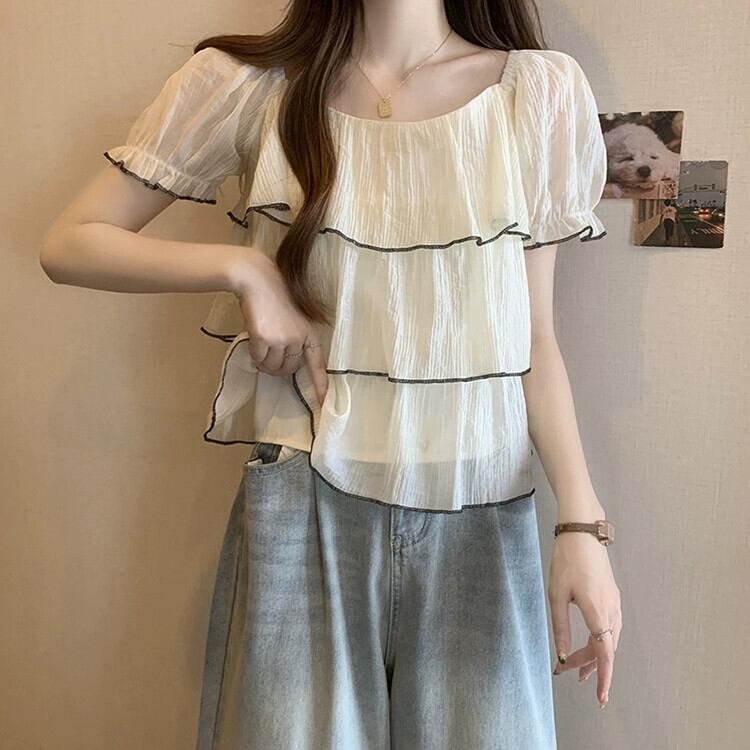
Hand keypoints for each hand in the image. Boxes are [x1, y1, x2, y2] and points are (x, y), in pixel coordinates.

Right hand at [230, 248, 328, 405]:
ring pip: (272, 367)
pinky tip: (254, 343)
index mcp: (310, 333)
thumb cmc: (276, 297)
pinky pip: (258, 359)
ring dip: (265, 364)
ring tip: (262, 348)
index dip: (320, 385)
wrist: (258, 280)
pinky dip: (255, 356)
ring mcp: (281, 339)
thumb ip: (294, 339)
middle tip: (271, 356)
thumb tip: (283, 363)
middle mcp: (298, 338)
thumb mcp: (294, 318)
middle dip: (279, 368)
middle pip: (289, 369)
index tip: (323, 403)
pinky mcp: (263, 338)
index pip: (317, 363)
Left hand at [548, 531, 621, 707]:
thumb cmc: (567, 559)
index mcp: (597, 610)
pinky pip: (611, 627)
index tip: (601, 697)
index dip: (603, 677)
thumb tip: (562, 656)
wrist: (583, 532)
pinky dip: (602, 641)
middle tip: (568, 676)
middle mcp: (611, 609)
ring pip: (610, 639)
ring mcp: (615, 603)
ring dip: (596, 655)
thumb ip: (560, 627)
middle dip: (589, 666)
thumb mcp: (556, 594)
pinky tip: (592, 644)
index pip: (604, 653)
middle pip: (605, 649)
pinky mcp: (612, 596)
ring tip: (579, 668)